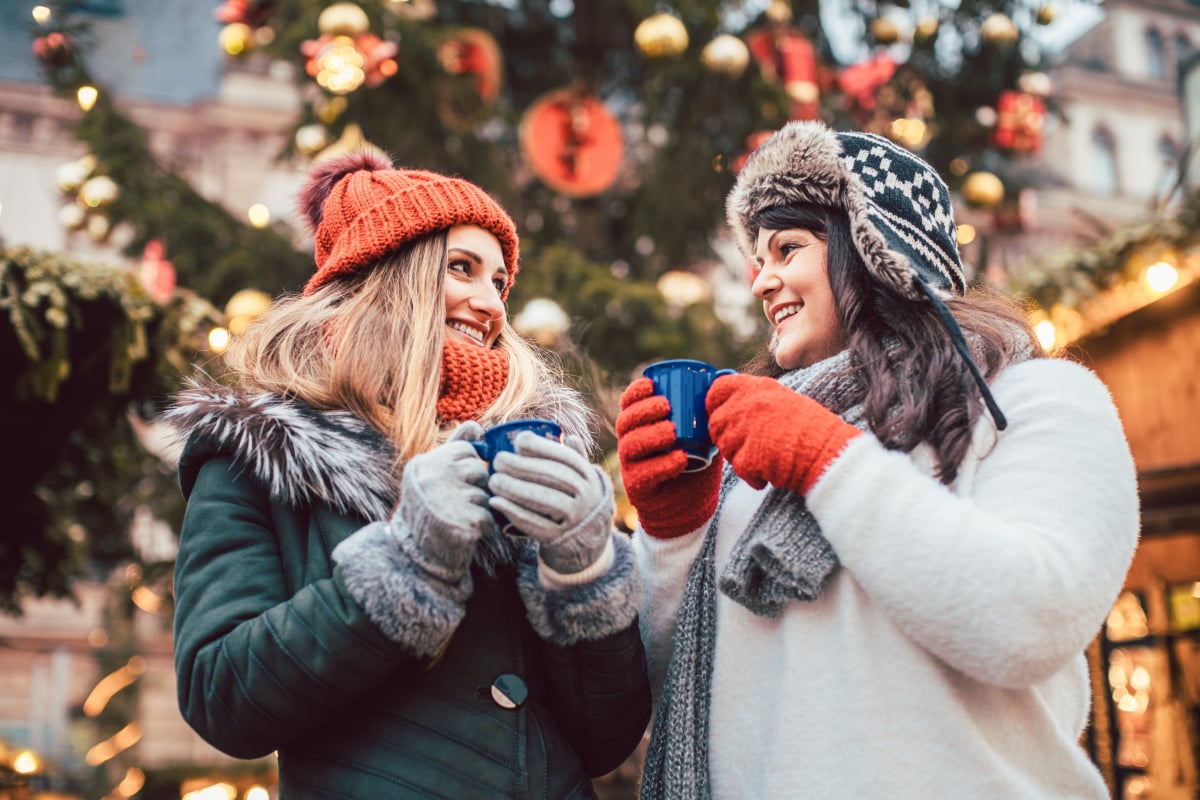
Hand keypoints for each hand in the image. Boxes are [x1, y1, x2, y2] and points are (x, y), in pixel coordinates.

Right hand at [390, 421, 495, 583]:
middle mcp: (433, 478)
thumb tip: (476, 425)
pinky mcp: (463, 522)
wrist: (416, 554)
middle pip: (479, 470)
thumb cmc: (429, 509)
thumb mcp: (434, 473)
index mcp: (425, 463)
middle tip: (458, 503)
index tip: (455, 483)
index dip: (468, 467)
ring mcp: (447, 500)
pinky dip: (484, 526)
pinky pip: (489, 516)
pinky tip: (467, 531)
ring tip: (459, 517)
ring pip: (485, 494)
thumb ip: (454, 447)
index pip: (466, 450)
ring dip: (480, 508)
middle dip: (476, 487)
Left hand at [488, 433, 613, 574]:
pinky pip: (534, 524)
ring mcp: (574, 519)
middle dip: (521, 466)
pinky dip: (513, 512)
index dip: (541, 447)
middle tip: (497, 461)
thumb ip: (576, 459)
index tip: (519, 442)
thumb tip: (570, 436)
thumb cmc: (577, 501)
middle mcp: (586, 496)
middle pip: (552, 477)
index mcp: (589, 477)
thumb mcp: (583, 480)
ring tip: (493, 481)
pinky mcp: (559, 538)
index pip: (565, 458)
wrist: (588, 541)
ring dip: (515, 488)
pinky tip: (496, 502)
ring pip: (543, 499)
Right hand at [615, 377, 721, 538]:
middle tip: (666, 406)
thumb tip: (725, 377)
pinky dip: (663, 465)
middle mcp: (631, 443)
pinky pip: (644, 474)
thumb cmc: (696, 463)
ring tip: (673, 432)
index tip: (651, 384)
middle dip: (643, 411)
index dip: (635, 392)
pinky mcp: (638, 488)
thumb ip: (709, 411)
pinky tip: (680, 459)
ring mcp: (631, 466)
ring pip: (631, 446)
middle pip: (625, 422)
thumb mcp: (703, 434)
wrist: (692, 505)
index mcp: (641, 426)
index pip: (628, 404)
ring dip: (651, 436)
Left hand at [706, 374, 861, 494]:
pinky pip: (738, 468)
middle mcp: (746, 405)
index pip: (716, 389)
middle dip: (727, 437)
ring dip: (740, 456)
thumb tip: (730, 406)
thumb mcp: (783, 399)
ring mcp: (743, 431)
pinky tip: (771, 471)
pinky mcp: (746, 457)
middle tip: (750, 445)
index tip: (721, 414)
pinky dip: (752, 475)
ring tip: (766, 457)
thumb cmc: (812, 428)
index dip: (714, 404)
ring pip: (724, 447)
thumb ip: (754, 399)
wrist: (828, 452)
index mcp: (756, 388)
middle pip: (716, 423)